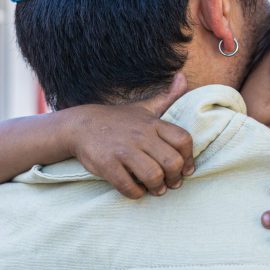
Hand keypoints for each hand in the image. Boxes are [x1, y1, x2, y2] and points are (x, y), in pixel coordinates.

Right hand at [63, 74, 193, 198]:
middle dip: (175, 178)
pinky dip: (136, 193)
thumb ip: (167, 97)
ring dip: (157, 188)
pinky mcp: (107, 165)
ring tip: (155, 189)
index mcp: (152, 123)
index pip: (183, 140)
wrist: (80, 125)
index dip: (189, 158)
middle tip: (171, 183)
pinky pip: (129, 187)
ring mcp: (123, 150)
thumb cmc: (118, 120)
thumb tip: (183, 77)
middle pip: (172, 162)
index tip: (186, 169)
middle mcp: (140, 136)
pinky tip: (136, 189)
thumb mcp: (144, 107)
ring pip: (153, 176)